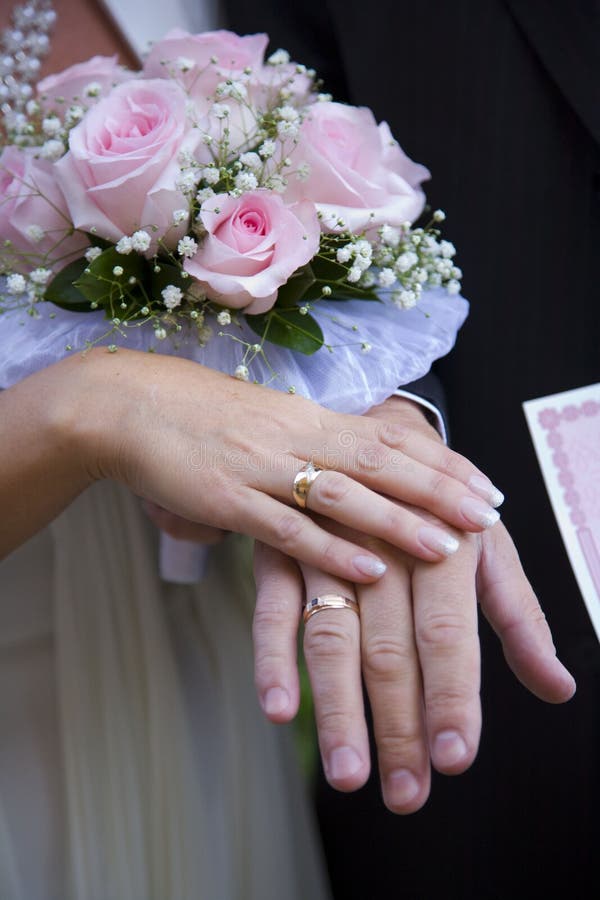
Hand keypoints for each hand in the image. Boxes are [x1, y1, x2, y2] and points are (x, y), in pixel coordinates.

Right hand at [7, 348, 502, 576]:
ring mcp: (261, 469)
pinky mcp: (228, 501)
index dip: (439, 462)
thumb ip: (308, 445)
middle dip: (437, 490)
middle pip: (379, 463)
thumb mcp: (263, 420)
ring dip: (397, 522)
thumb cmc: (196, 413)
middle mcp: (293, 438)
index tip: (482, 483)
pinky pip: (288, 529)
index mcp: (306, 417)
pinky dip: (331, 551)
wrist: (128, 405)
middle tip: (487, 514)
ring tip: (447, 547)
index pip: (387, 438)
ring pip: (343, 496)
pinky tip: (368, 571)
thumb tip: (349, 474)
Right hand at [251, 398, 575, 812]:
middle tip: (404, 793)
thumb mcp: (489, 550)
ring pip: (332, 636)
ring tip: (348, 773)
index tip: (455, 758)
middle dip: (398, 726)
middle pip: (391, 648)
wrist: (375, 428)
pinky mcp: (283, 549)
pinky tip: (279, 710)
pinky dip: (272, 658)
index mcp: (445, 544)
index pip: (449, 634)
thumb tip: (558, 688)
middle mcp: (387, 545)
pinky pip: (272, 607)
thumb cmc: (441, 504)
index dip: (453, 697)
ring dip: (338, 708)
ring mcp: (329, 545)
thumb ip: (518, 618)